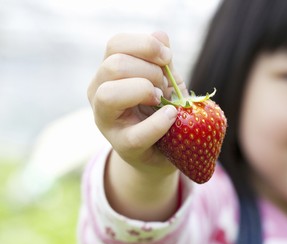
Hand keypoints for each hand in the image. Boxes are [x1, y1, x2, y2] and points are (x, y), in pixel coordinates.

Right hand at [87, 32, 184, 174]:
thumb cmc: (159, 109)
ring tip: (160, 99)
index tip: (167, 57)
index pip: (115, 45)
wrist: (160, 149)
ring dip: (143, 91)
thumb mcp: (164, 82)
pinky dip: (159, 122)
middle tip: (163, 86)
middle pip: (114, 65)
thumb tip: (160, 35)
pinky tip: (171, 115)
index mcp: (108, 72)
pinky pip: (136, 133)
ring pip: (109, 94)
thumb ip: (161, 62)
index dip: (145, 45)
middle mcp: (98, 92)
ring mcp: (106, 121)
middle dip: (149, 70)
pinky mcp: (122, 146)